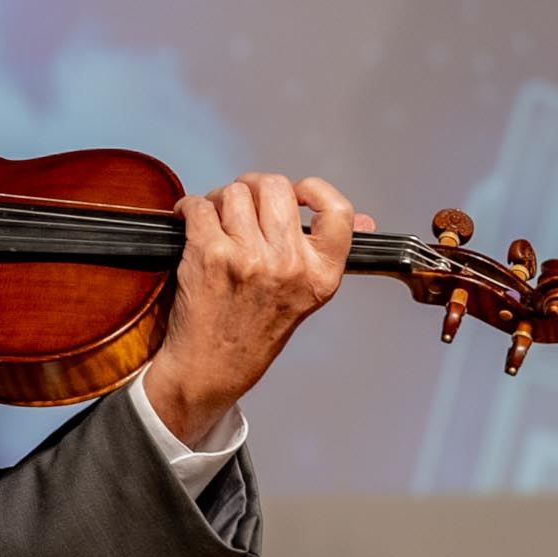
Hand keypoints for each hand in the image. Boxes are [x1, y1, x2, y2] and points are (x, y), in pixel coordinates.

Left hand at [147, 173, 364, 444]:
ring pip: (234, 193)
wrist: (210, 369)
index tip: (298, 193)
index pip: (338, 211)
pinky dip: (190, 207)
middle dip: (254, 189)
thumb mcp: (306, 296)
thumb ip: (330, 253)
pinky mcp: (210, 255)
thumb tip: (367, 221)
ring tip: (216, 221)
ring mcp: (249, 258)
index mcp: (321, 275)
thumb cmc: (254, 333)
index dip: (315, 190)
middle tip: (244, 204)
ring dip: (220, 200)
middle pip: (275, 187)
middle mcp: (289, 265)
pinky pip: (199, 206)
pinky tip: (191, 220)